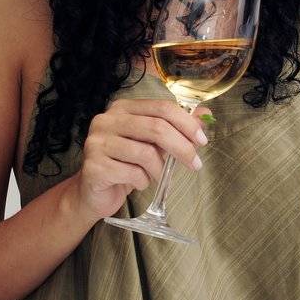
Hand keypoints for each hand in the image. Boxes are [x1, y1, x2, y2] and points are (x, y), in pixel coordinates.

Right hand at [68, 98, 210, 219]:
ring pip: (145, 153)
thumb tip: (205, 115)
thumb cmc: (127, 164)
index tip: (202, 141)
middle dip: (182, 148)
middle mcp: (106, 120)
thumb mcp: (154, 144)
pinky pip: (132, 173)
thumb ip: (177, 127)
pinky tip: (138, 182)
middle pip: (156, 128)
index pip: (162, 108)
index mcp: (123, 108)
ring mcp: (97, 142)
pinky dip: (142, 181)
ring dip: (159, 169)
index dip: (187, 123)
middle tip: (194, 164)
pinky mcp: (93, 166)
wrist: (95, 192)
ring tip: (156, 176)